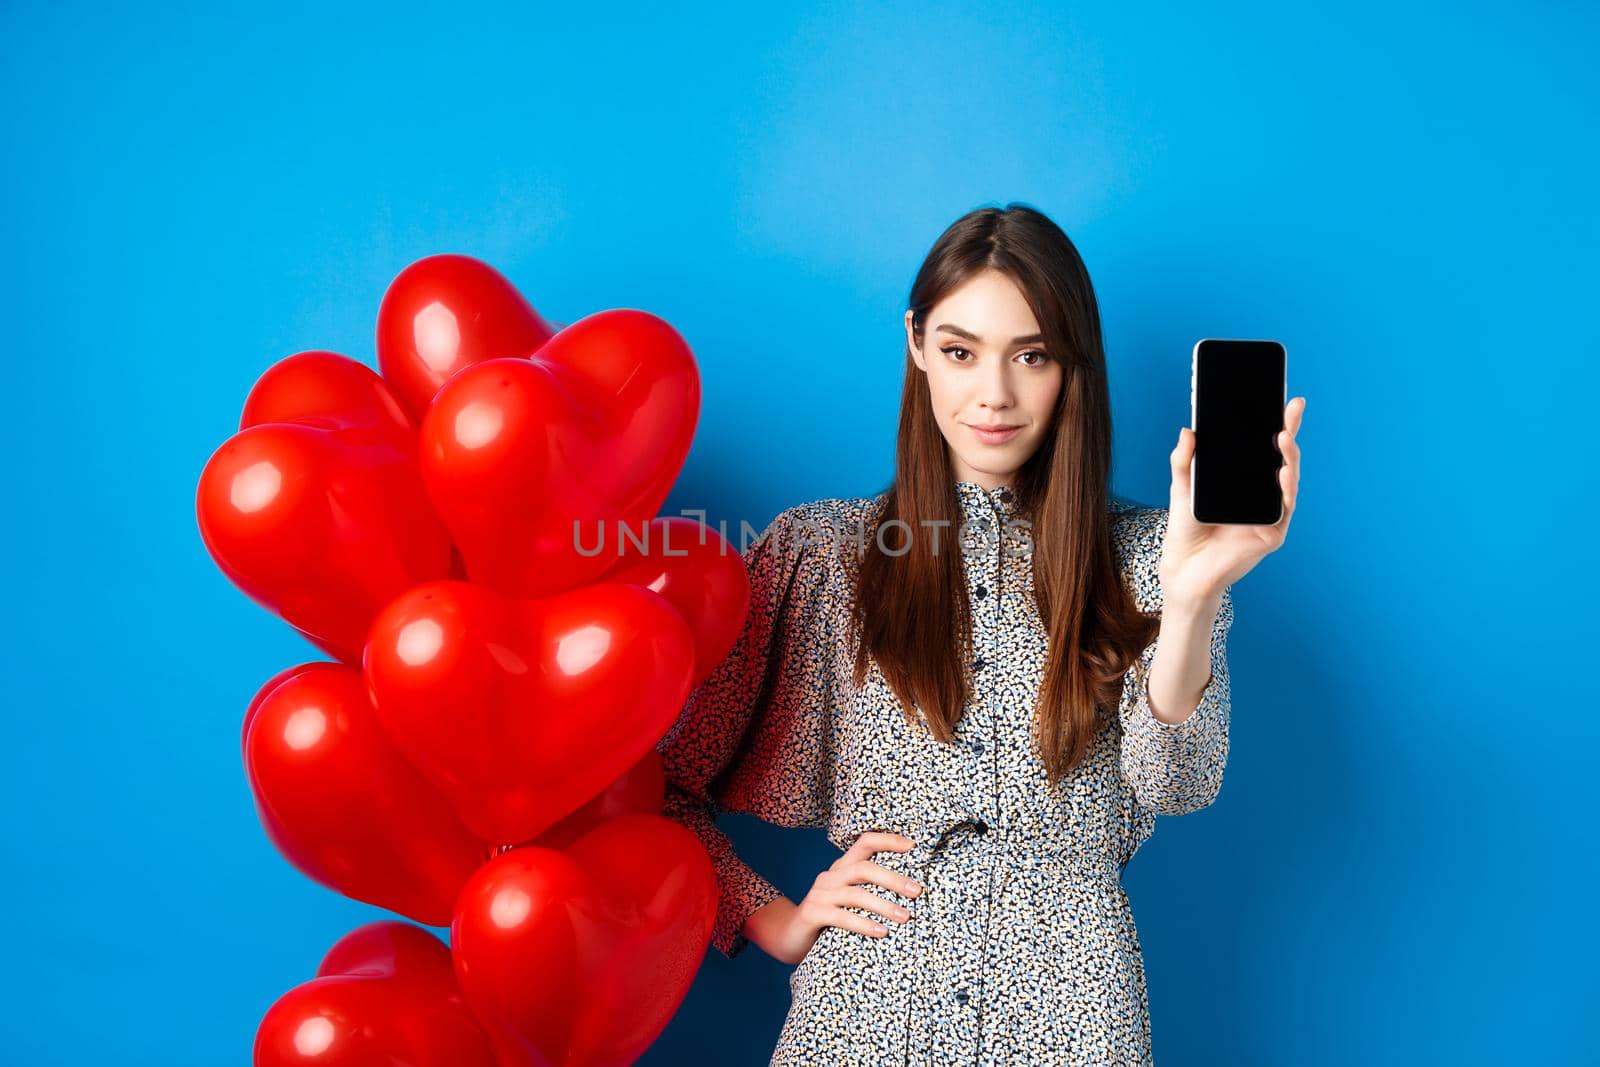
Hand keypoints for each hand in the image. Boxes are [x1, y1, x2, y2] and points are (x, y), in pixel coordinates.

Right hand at [767, 831, 922, 965]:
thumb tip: (911, 891)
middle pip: (864, 868)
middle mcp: (830, 876)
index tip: (913, 847)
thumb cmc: (829, 919)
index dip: (888, 840)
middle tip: (917, 892)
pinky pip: (840, 916)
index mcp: (841, 868)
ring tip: (905, 917)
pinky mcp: (811, 914)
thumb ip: (869, 891)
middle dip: (893, 879)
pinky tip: (881, 932)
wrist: (789, 937)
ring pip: (855, 893)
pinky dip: (863, 924)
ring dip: (883, 905)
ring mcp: (819, 894)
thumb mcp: (848, 900)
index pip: (865, 842)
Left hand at [1161, 396, 1304, 604]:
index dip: (1275, 423)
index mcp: (1244, 480)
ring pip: (1288, 479)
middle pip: (1281, 458)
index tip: (1282, 398)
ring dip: (1289, 457)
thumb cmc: (1186, 530)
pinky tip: (1281, 472)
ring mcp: (1270, 513)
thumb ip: (1184, 461)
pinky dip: (1285, 490)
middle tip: (1292, 407)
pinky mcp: (1272, 533)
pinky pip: (1284, 508)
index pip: (1263, 447)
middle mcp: (1261, 494)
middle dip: (1289, 430)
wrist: (1184, 570)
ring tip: (1283, 436)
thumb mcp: (1182, 489)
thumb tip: (1187, 430)